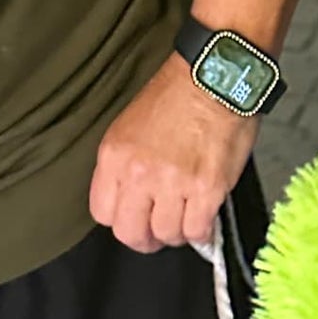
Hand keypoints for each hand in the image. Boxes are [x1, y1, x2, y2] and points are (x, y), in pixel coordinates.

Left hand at [90, 54, 257, 252]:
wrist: (214, 79)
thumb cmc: (178, 96)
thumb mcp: (130, 126)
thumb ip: (127, 164)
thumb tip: (137, 199)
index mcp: (115, 156)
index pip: (103, 213)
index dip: (121, 219)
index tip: (136, 216)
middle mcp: (139, 173)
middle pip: (131, 233)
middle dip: (145, 239)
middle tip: (159, 234)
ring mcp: (173, 183)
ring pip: (167, 235)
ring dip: (178, 233)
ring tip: (187, 220)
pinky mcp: (207, 189)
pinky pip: (198, 230)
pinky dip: (202, 233)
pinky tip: (205, 221)